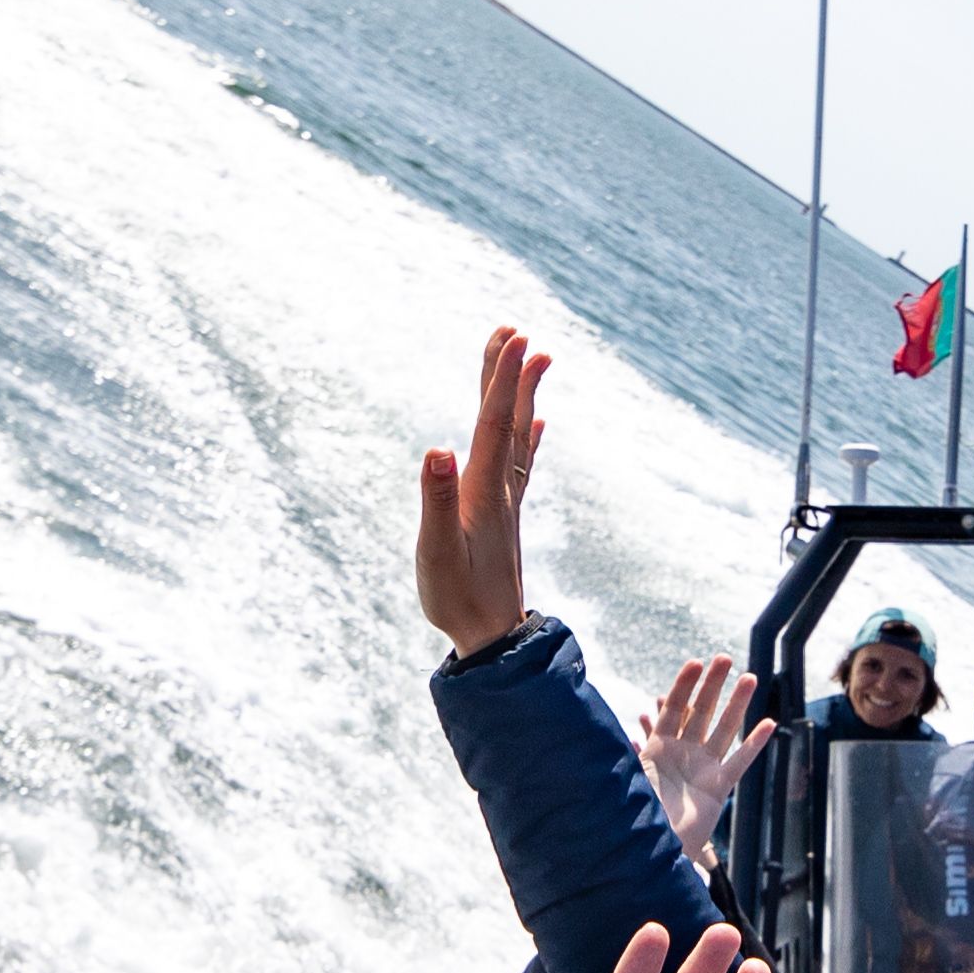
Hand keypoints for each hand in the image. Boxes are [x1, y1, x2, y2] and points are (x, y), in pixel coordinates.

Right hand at [417, 325, 553, 657]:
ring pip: (515, 435)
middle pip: (506, 420)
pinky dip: (527, 436)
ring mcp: (506, 503)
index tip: (515, 337)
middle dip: (509, 373)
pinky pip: (519, 464)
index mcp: (484, 492)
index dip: (503, 379)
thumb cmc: (458, 599)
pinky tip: (537, 423)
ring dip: (521, 395)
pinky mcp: (504, 517)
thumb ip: (436, 502)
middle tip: (515, 330)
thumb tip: (436, 450)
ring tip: (534, 358)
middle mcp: (501, 490)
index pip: (494, 424)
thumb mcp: (437, 553)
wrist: (494, 642)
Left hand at [634, 657, 777, 866]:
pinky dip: (754, 743)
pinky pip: (739, 762)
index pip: (672, 711)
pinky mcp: (718, 789)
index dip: (683, 687)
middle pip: (700, 712)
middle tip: (724, 659)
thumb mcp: (625, 782)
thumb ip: (626, 757)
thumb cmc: (634, 818)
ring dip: (737, 705)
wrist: (651, 853)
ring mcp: (702, 770)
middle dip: (712, 685)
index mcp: (657, 750)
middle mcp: (682, 755)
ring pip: (724, 730)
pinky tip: (768, 723)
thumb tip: (616, 733)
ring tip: (750, 678)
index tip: (695, 663)